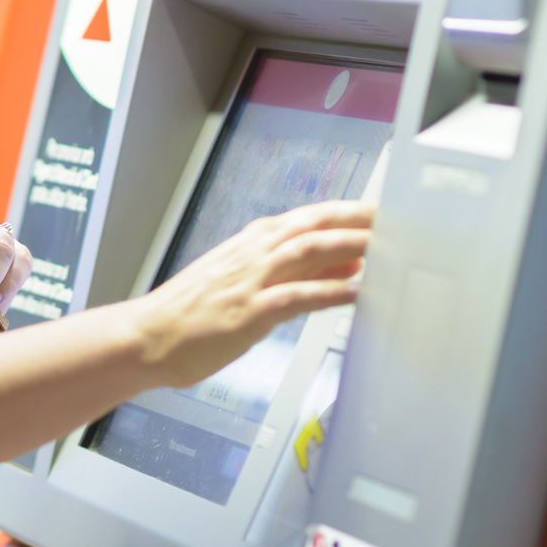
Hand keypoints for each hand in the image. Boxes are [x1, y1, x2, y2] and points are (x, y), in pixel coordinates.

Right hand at [136, 200, 374, 389]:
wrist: (150, 335)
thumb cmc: (194, 313)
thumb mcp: (246, 281)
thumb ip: (295, 271)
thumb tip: (347, 260)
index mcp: (253, 242)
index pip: (310, 217)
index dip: (349, 212)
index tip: (383, 210)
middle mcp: (254, 253)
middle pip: (315, 225)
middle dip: (357, 220)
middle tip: (397, 219)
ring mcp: (251, 280)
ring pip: (308, 251)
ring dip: (350, 246)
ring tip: (386, 247)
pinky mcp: (250, 312)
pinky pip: (296, 297)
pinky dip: (329, 292)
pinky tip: (355, 293)